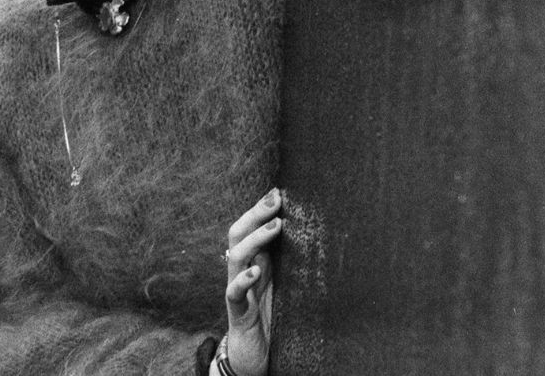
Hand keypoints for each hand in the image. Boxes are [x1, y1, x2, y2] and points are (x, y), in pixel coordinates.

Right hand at [220, 187, 281, 375]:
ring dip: (254, 238)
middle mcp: (242, 271)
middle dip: (256, 213)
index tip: (278, 190)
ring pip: (235, 256)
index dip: (261, 208)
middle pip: (239, 233)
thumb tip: (310, 235)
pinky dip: (244, 279)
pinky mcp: (236, 311)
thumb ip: (288, 262)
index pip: (250, 227)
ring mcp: (236, 289)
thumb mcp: (283, 284)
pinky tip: (256, 271)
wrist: (254, 354)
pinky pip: (234, 292)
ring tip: (275, 225)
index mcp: (254, 261)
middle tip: (276, 198)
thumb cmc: (271, 317)